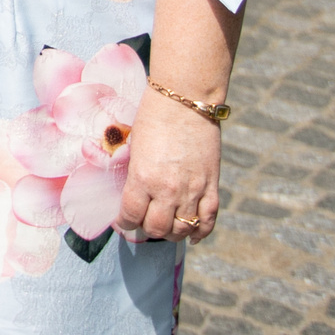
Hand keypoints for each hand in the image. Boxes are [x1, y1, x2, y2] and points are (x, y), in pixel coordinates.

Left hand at [117, 88, 221, 242]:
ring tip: (165, 226)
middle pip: (156, 228)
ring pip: (182, 229)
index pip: (130, 215)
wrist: (185, 99)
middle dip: (146, 229)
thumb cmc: (153, 116)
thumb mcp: (133, 145)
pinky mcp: (212, 185)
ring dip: (171, 233)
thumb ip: (134, 173)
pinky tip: (192, 235)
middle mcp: (168, 189)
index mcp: (142, 178)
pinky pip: (208, 220)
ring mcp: (193, 189)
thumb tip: (131, 193)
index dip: (124, 223)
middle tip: (142, 222)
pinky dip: (200, 232)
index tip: (122, 221)